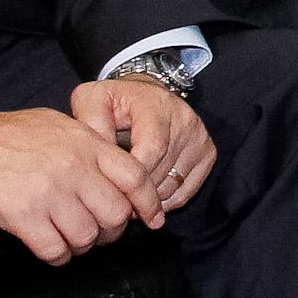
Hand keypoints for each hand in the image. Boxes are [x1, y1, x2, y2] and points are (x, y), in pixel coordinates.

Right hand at [0, 100, 162, 264]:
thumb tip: (117, 166)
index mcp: (86, 144)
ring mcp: (48, 193)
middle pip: (116, 213)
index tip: (152, 219)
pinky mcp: (21, 216)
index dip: (149, 203)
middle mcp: (73, 168)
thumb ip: (90, 143)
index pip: (135, 177)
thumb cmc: (7, 133)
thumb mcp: (58, 124)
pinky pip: (55, 250)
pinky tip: (53, 248)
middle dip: (114, 231)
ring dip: (84, 245)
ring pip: (87, 236)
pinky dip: (59, 256)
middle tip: (103, 233)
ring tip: (74, 239)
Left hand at [73, 76, 216, 222]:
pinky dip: (163, 202)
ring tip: (125, 194)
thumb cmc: (117, 101)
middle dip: (132, 192)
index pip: (152, 150)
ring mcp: (199, 138)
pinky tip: (145, 195)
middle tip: (110, 197)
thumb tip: (100, 154)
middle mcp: (184, 120)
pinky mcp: (207, 153)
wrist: (148, 95)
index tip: (110, 188)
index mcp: (157, 105)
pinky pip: (184, 192)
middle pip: (160, 173)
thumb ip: (90, 121)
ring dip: (145, 200)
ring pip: (171, 186)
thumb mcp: (93, 99)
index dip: (131, 177)